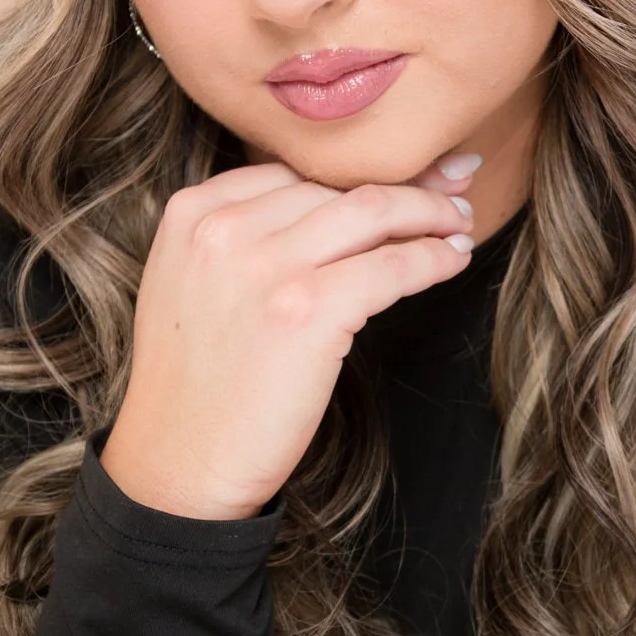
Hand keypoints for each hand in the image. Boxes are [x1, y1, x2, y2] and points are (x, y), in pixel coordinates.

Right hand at [101, 151, 481, 520]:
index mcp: (191, 214)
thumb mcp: (192, 287)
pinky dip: (432, 257)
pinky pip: (392, 265)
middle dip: (404, 187)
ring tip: (457, 225)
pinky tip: (450, 261)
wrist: (178, 466)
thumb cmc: (197, 388)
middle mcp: (223, 229)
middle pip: (336, 186)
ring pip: (373, 212)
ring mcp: (264, 267)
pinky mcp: (306, 310)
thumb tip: (330, 207)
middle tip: (450, 196)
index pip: (294, 170)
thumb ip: (240, 239)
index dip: (358, 170)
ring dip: (430, 213)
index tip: (403, 174)